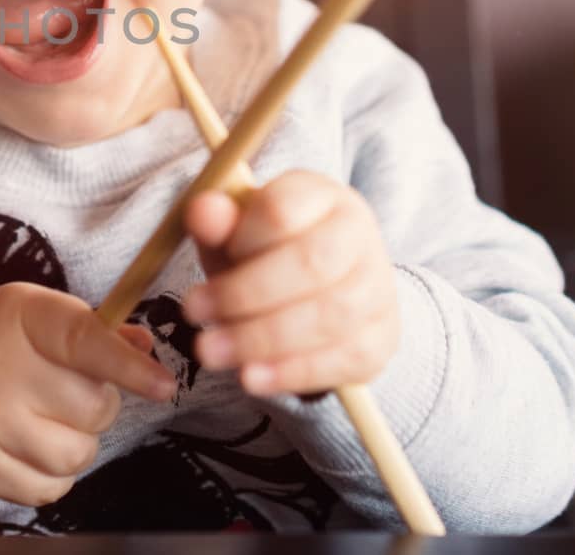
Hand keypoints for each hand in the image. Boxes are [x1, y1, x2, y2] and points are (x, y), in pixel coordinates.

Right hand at [0, 282, 174, 505]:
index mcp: (21, 317)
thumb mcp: (37, 314)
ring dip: (78, 442)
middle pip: (93, 407)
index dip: (130, 368)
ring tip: (48, 420)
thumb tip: (147, 351)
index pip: (87, 342)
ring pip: (78, 454)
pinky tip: (31, 446)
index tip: (164, 386)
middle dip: (96, 404)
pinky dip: (54, 474)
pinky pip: (51, 488)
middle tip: (65, 391)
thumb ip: (94, 330)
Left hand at [181, 169, 399, 395]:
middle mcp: (360, 235)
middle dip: (243, 294)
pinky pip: (341, 359)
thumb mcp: (234, 236)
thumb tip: (202, 210)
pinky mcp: (381, 340)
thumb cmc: (265, 256)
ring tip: (209, 351)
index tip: (205, 257)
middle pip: (310, 264)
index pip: (282, 211)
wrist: (319, 294)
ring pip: (327, 315)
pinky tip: (250, 377)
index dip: (240, 240)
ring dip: (260, 338)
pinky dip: (290, 372)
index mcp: (322, 196)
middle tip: (192, 312)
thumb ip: (217, 223)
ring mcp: (378, 289)